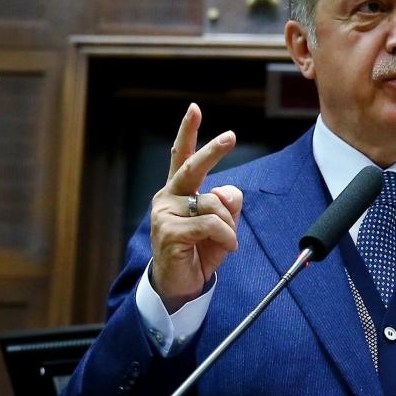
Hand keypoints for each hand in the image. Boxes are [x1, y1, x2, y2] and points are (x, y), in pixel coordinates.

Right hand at [149, 103, 242, 312]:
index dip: (188, 132)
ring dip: (228, 225)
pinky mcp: (169, 232)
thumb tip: (229, 191)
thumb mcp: (221, 226)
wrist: (179, 287)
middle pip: (192, 167)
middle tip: (230, 137)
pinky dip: (227, 235)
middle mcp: (168, 198)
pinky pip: (211, 224)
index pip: (182, 157)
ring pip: (212, 204)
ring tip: (226, 242)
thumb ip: (227, 206)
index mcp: (178, 192)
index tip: (194, 109)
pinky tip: (227, 248)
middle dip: (213, 150)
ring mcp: (165, 214)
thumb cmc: (198, 253)